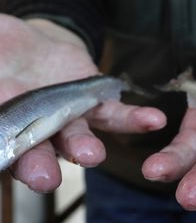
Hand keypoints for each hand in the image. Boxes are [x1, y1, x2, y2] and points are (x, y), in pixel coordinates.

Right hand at [0, 14, 165, 191]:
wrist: (30, 43)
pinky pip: (113, 113)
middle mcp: (37, 130)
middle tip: (44, 178)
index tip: (12, 170)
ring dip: (85, 146)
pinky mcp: (94, 101)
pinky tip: (153, 121)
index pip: (5, 148)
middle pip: (38, 151)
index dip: (8, 158)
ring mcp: (68, 117)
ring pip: (78, 136)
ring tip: (92, 154)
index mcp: (6, 125)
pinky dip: (132, 119)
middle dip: (40, 163)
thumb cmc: (0, 51)